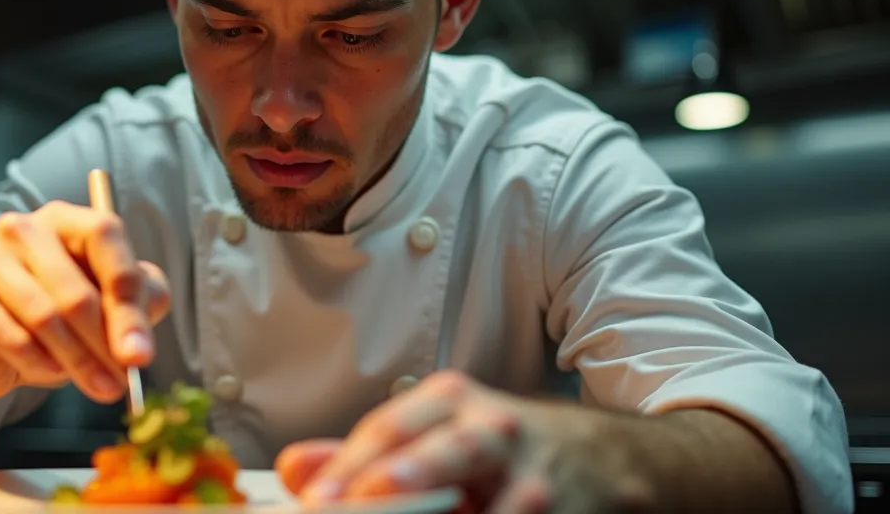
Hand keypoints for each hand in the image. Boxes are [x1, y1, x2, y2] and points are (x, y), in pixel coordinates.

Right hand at [0, 201, 170, 404]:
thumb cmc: (59, 316)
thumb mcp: (109, 304)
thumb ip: (138, 305)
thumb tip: (139, 345)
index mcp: (65, 218)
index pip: (104, 237)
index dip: (128, 296)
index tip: (141, 351)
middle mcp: (22, 228)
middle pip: (75, 289)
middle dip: (106, 343)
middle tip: (127, 379)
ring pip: (44, 316)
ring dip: (78, 360)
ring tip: (102, 387)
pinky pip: (9, 334)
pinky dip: (37, 361)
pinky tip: (53, 373)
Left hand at [276, 371, 653, 513]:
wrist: (610, 457)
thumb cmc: (504, 450)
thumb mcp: (435, 437)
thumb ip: (365, 457)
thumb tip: (295, 470)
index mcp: (452, 401)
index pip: (391, 426)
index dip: (351, 465)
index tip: (317, 500)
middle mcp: (496, 429)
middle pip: (449, 450)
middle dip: (409, 479)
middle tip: (367, 501)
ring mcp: (538, 475)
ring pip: (501, 505)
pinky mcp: (572, 511)